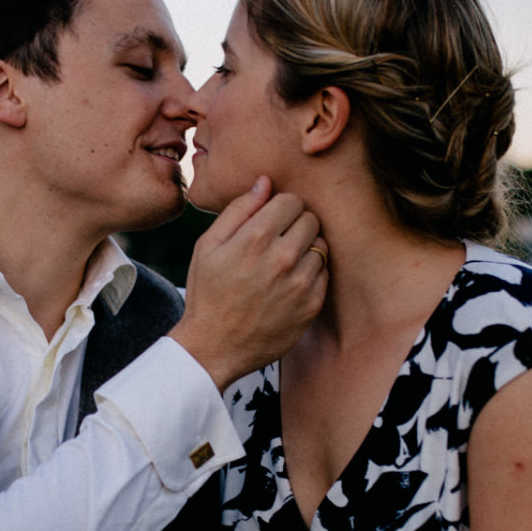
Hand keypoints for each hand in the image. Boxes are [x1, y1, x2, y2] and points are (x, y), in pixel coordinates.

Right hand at [170, 177, 327, 390]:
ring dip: (306, 249)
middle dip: (296, 224)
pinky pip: (324, 273)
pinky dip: (310, 273)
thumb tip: (264, 182)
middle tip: (278, 240)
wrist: (214, 348)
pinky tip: (289, 283)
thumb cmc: (207, 294)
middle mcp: (283, 257)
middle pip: (311, 219)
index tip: (271, 220)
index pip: (291, 200)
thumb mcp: (208, 247)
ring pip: (321, 245)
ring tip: (283, 263)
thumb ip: (238, 210)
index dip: (281, 207)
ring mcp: (300, 283)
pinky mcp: (311, 305)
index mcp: (256, 238)